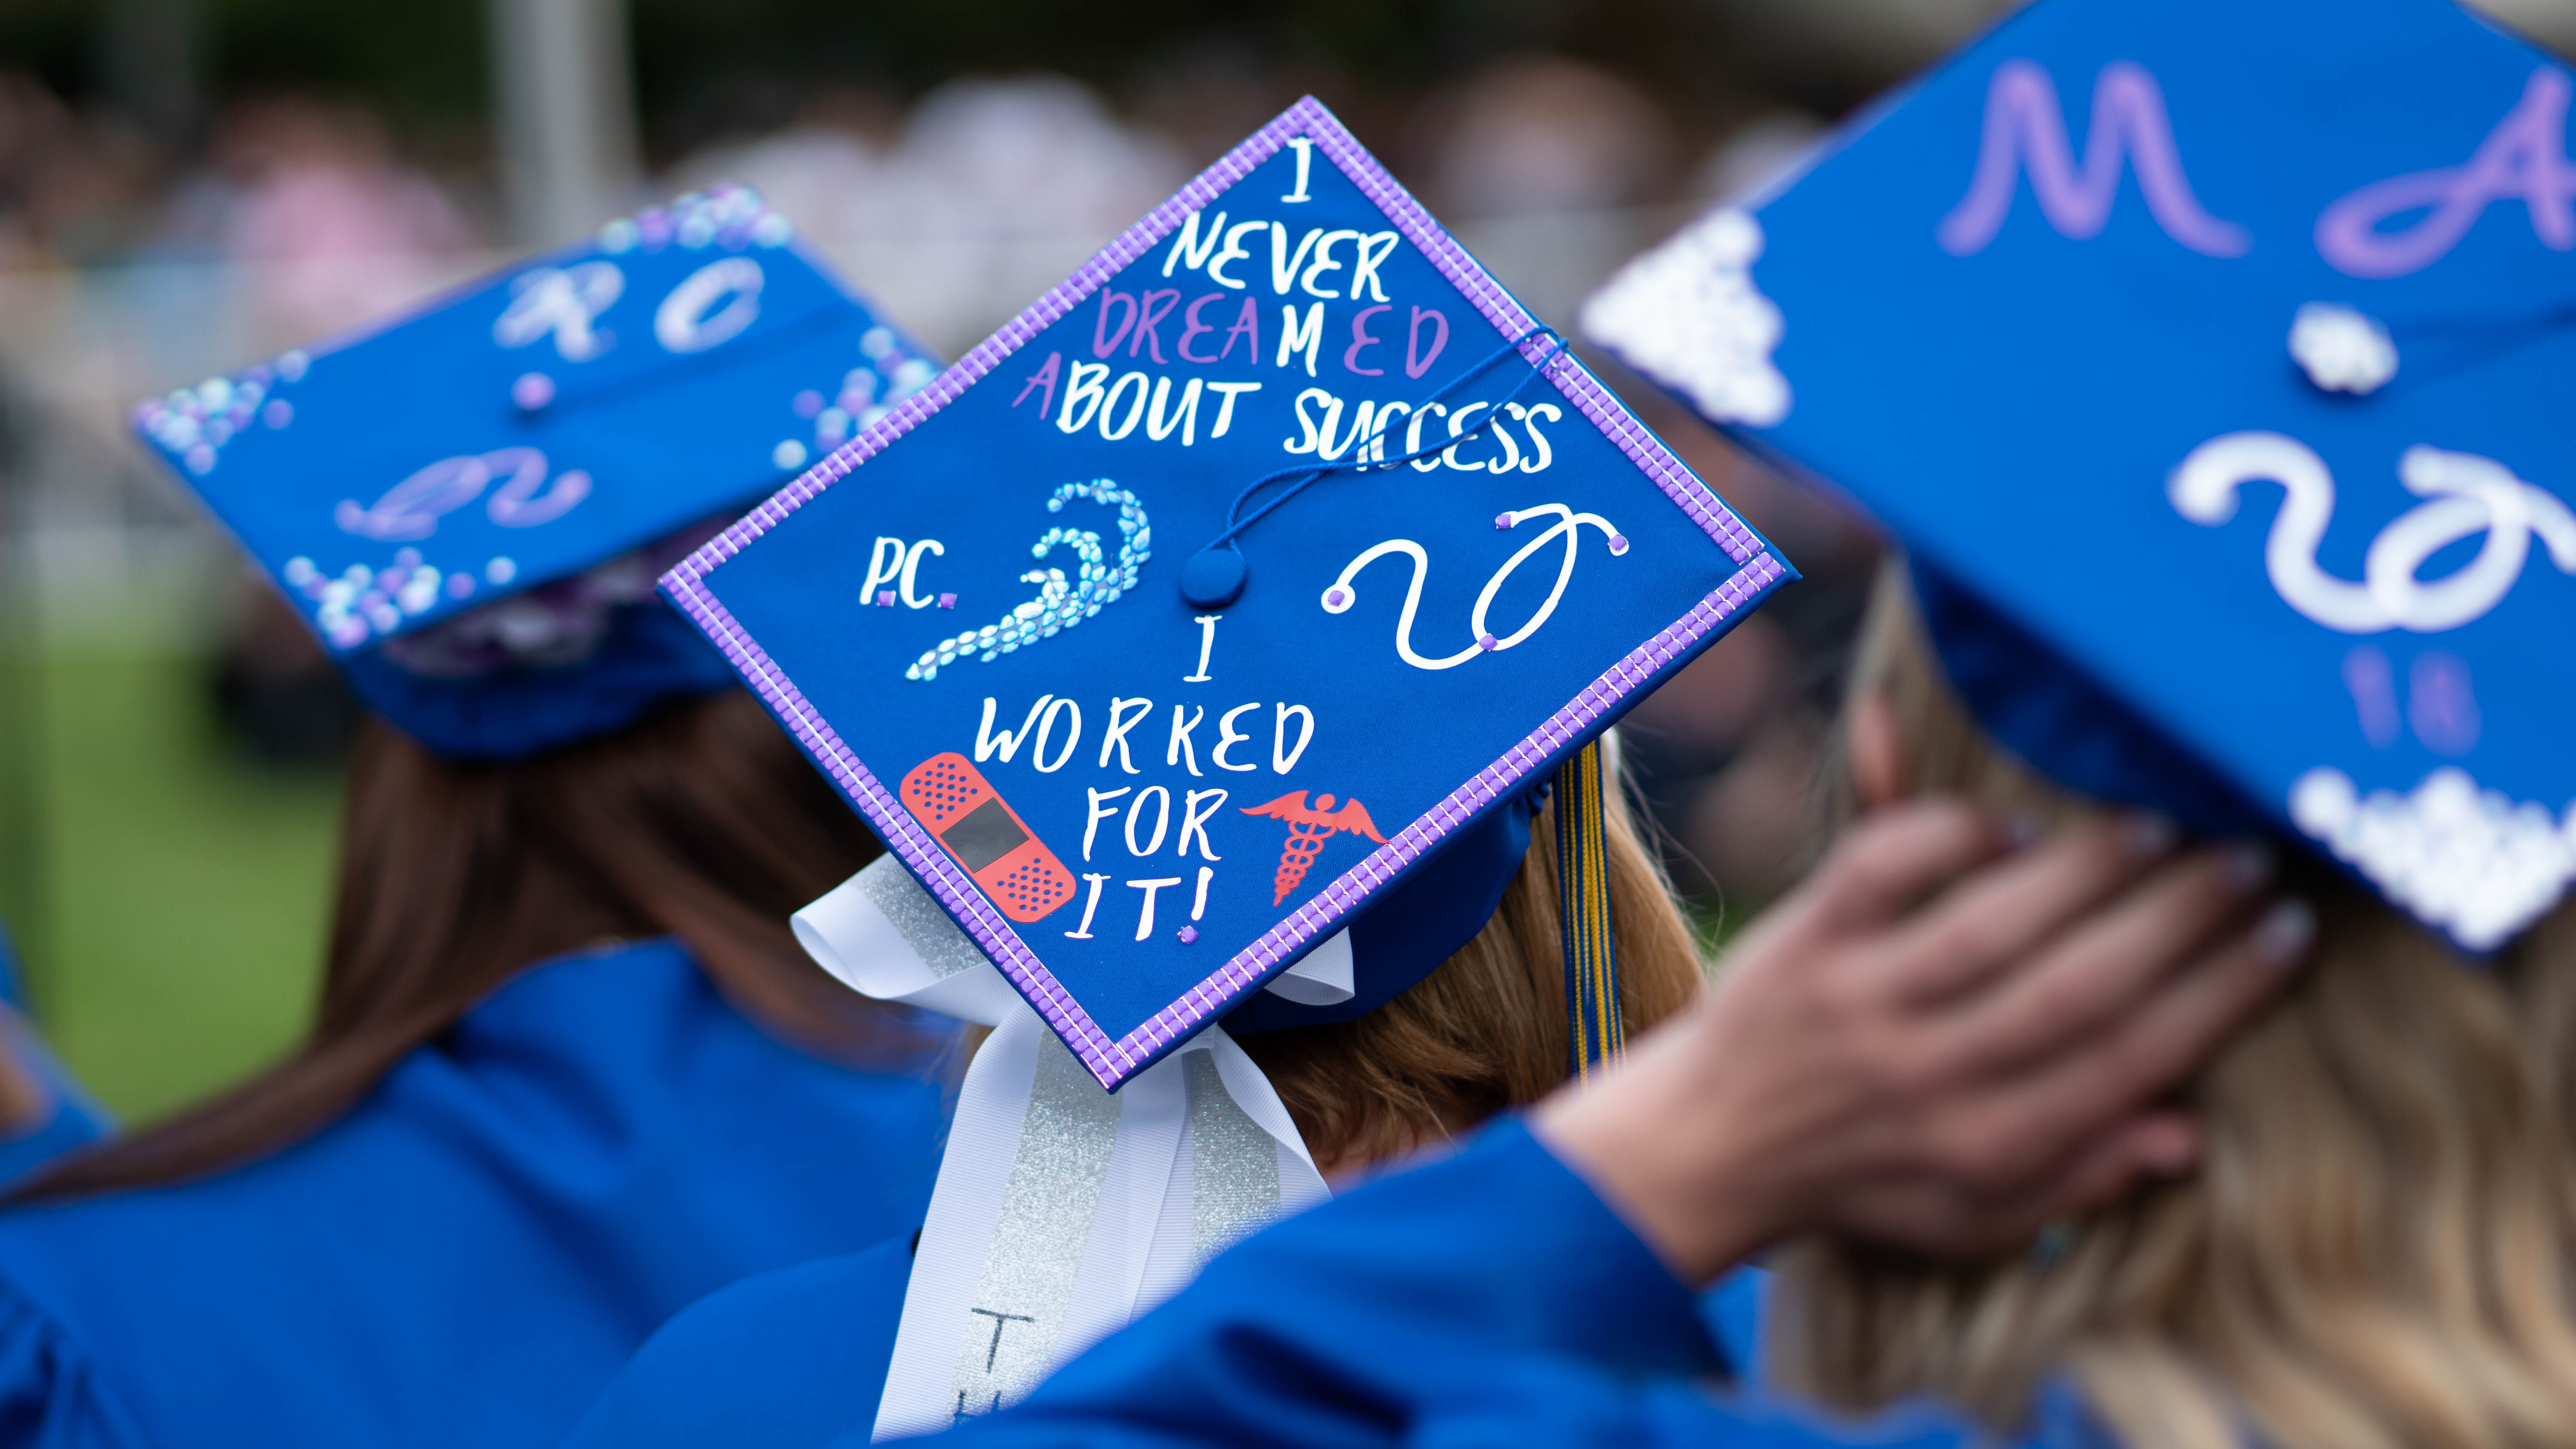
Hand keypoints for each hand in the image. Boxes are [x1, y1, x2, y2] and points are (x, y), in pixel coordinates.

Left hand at [1533, 798, 2309, 1283]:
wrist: (1709, 1150)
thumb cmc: (1865, 1177)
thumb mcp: (1975, 1216)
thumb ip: (2079, 1177)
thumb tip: (2189, 1132)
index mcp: (1988, 1144)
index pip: (2132, 1061)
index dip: (2221, 995)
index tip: (2285, 936)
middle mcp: (1929, 1074)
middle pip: (2078, 987)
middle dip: (2180, 921)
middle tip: (2249, 862)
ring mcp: (1859, 1002)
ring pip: (1989, 923)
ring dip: (2085, 869)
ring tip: (2161, 828)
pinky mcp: (1802, 942)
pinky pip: (1876, 868)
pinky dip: (1944, 834)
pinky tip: (2008, 824)